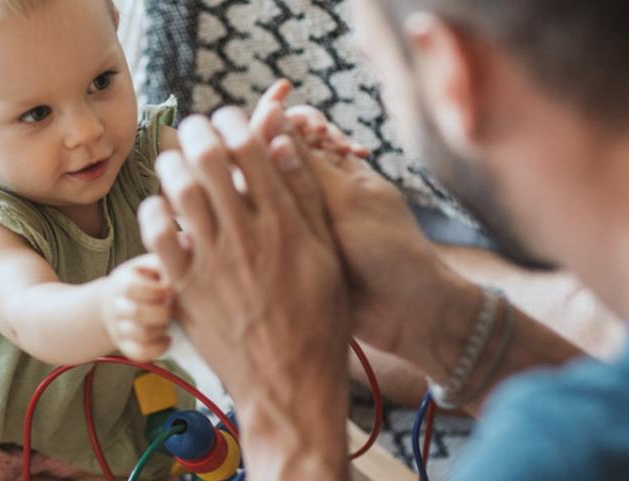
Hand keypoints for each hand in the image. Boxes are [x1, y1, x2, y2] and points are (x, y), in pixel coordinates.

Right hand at [100, 254, 172, 361]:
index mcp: (122, 281)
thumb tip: (187, 241)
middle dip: (161, 312)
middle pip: (136, 313)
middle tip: (171, 307)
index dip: (154, 291)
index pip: (132, 288)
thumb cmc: (144, 279)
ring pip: (140, 335)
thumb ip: (166, 257)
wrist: (117, 302)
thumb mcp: (150, 264)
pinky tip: (167, 338)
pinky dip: (157, 348)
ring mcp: (119, 327)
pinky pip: (139, 354)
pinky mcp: (125, 346)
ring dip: (161, 329)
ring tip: (168, 321)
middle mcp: (116, 305)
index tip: (168, 289)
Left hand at [139, 105, 352, 478]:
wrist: (289, 383)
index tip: (228, 116)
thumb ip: (303, 196)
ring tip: (171, 158)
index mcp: (285, 223)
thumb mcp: (326, 255)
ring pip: (180, 191)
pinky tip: (157, 207)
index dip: (234, 121)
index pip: (252, 149)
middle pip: (210, 160)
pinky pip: (156, 237)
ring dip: (170, 163)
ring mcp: (212, 263)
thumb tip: (281, 143)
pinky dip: (152, 212)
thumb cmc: (317, 319)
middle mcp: (247, 236)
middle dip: (197, 131)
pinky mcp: (185, 289)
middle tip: (193, 127)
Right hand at [251, 79, 479, 357]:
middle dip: (259, 145)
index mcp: (334, 170)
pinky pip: (258, 227)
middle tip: (251, 145)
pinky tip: (238, 215)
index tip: (273, 96)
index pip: (295, 132)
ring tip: (244, 184)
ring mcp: (297, 223)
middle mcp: (312, 193)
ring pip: (259, 193)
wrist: (405, 313)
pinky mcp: (286, 251)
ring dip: (251, 182)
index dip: (280, 115)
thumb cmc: (388, 251)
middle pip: (268, 160)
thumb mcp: (345, 201)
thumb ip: (303, 166)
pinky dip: (247, 216)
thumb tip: (267, 115)